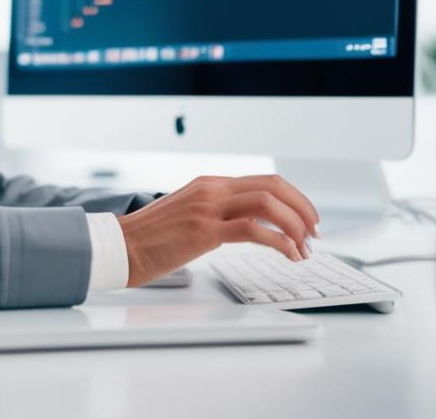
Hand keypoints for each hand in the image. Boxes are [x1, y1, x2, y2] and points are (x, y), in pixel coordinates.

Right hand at [116, 174, 319, 286]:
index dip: (295, 199)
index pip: (266, 181)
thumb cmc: (151, 239)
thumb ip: (216, 214)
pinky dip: (279, 242)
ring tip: (304, 249)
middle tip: (315, 234)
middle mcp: (212, 189)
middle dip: (303, 210)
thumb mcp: (188, 215)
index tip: (308, 221)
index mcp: (210, 184)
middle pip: (274, 186)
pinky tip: (288, 254)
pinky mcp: (204, 231)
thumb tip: (249, 227)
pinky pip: (253, 230)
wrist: (120, 247)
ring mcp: (208, 207)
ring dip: (295, 226)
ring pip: (268, 204)